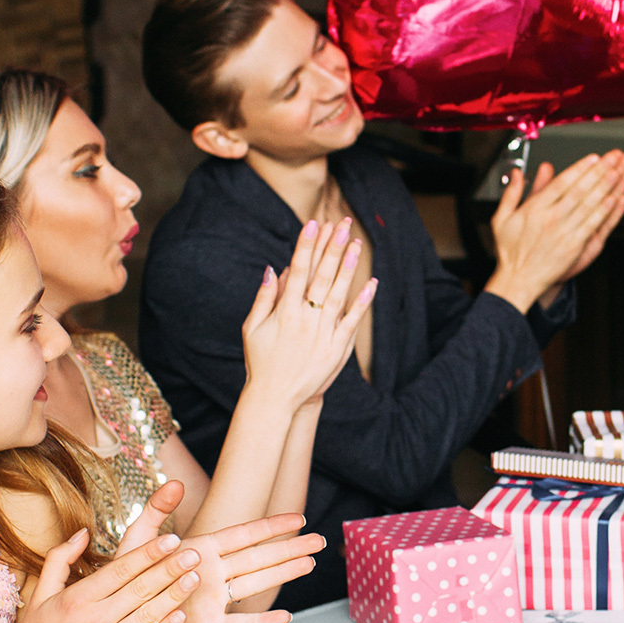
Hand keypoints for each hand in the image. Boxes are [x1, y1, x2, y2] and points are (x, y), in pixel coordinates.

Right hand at [0, 527, 201, 622]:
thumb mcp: (39, 595)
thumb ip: (59, 560)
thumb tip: (83, 532)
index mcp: (77, 599)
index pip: (121, 570)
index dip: (148, 553)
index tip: (171, 539)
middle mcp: (95, 620)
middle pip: (140, 588)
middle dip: (170, 569)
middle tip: (194, 553)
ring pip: (149, 614)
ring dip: (175, 595)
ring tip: (195, 578)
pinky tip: (182, 615)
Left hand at [117, 483, 324, 622]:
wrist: (121, 618)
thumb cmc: (128, 577)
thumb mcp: (137, 540)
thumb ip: (156, 511)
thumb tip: (175, 482)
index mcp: (202, 549)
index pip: (243, 535)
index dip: (270, 527)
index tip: (297, 518)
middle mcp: (214, 572)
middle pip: (260, 557)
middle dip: (290, 548)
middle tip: (319, 541)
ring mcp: (215, 598)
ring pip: (257, 584)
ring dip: (284, 574)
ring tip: (310, 564)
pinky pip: (241, 622)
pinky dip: (262, 621)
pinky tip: (285, 617)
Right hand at [242, 220, 372, 410]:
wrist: (276, 398)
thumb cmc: (260, 361)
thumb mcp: (252, 328)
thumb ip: (264, 297)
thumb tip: (275, 268)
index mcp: (284, 312)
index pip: (298, 271)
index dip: (306, 246)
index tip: (313, 224)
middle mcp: (305, 320)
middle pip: (322, 277)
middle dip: (332, 249)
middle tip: (341, 224)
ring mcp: (323, 335)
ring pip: (339, 295)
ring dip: (348, 268)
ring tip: (355, 244)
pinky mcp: (336, 349)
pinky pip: (352, 321)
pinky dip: (362, 302)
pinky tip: (371, 284)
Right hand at [487, 152, 623, 312]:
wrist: (518, 281)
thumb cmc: (510, 252)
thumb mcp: (501, 219)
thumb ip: (511, 194)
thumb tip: (517, 174)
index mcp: (534, 209)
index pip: (561, 183)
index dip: (579, 168)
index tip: (593, 158)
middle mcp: (551, 218)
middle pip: (580, 190)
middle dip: (599, 171)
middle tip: (613, 157)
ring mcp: (564, 232)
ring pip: (589, 204)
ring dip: (607, 187)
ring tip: (619, 171)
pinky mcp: (574, 246)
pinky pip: (593, 225)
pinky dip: (605, 211)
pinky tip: (615, 199)